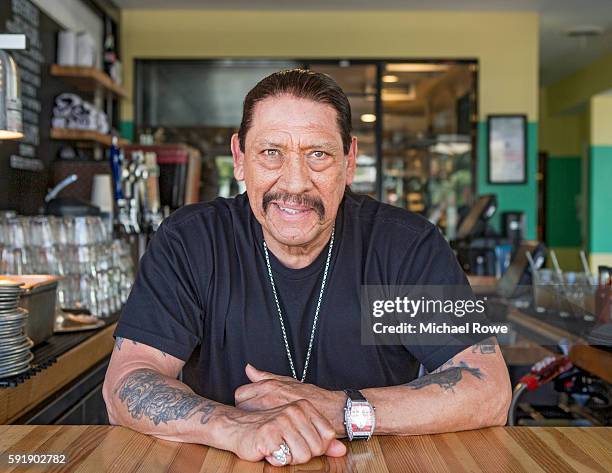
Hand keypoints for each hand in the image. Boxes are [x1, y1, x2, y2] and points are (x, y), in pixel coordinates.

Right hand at [226, 399, 345, 464]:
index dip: (315, 447)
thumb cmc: (268, 430)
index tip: (299, 443)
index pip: (326, 437)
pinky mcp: (269, 433)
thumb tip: (341, 450)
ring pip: (302, 456)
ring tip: (277, 448)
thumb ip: (321, 439)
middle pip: (315, 449)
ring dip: (288, 458)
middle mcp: (294, 410)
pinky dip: (275, 459)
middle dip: (300, 454)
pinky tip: (268, 450)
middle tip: (285, 446)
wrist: (237, 428)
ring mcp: (282, 420)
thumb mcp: (299, 430)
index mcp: (303, 406)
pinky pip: (284, 459)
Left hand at [235, 364, 344, 433]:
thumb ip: (265, 376)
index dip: (244, 400)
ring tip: (263, 425)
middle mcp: (268, 398)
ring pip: (249, 421)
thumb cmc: (312, 397)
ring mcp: (271, 413)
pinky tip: (270, 434)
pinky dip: (263, 434)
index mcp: (269, 387)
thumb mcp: (287, 381)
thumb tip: (249, 369)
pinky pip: (261, 431)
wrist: (332, 411)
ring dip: (254, 423)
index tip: (251, 405)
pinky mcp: (278, 428)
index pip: (240, 394)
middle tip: (256, 416)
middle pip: (241, 407)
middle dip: (246, 412)